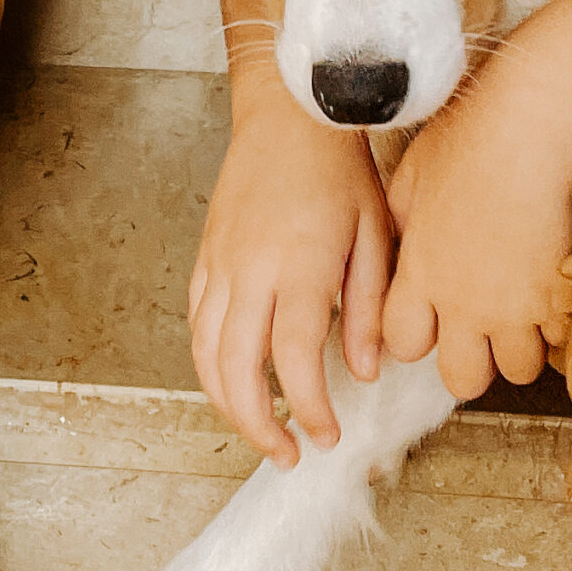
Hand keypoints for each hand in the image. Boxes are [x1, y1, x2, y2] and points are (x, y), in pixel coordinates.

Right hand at [190, 82, 394, 466]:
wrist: (290, 116)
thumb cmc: (339, 171)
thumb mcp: (374, 237)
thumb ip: (367, 308)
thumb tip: (366, 371)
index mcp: (297, 268)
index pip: (295, 361)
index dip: (309, 409)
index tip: (328, 436)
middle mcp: (249, 272)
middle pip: (235, 370)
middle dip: (258, 425)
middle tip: (288, 454)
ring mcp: (219, 266)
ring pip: (206, 354)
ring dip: (227, 403)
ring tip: (259, 430)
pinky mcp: (205, 258)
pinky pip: (197, 325)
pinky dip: (210, 364)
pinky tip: (233, 381)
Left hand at [383, 79, 571, 398]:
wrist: (532, 131)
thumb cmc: (471, 139)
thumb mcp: (413, 177)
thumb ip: (403, 223)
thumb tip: (402, 242)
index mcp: (421, 275)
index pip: (403, 345)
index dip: (418, 338)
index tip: (433, 321)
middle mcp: (463, 303)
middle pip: (461, 379)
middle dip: (473, 362)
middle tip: (486, 332)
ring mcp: (515, 308)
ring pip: (518, 369)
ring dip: (524, 347)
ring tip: (529, 313)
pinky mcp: (560, 299)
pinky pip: (562, 340)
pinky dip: (562, 325)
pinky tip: (561, 294)